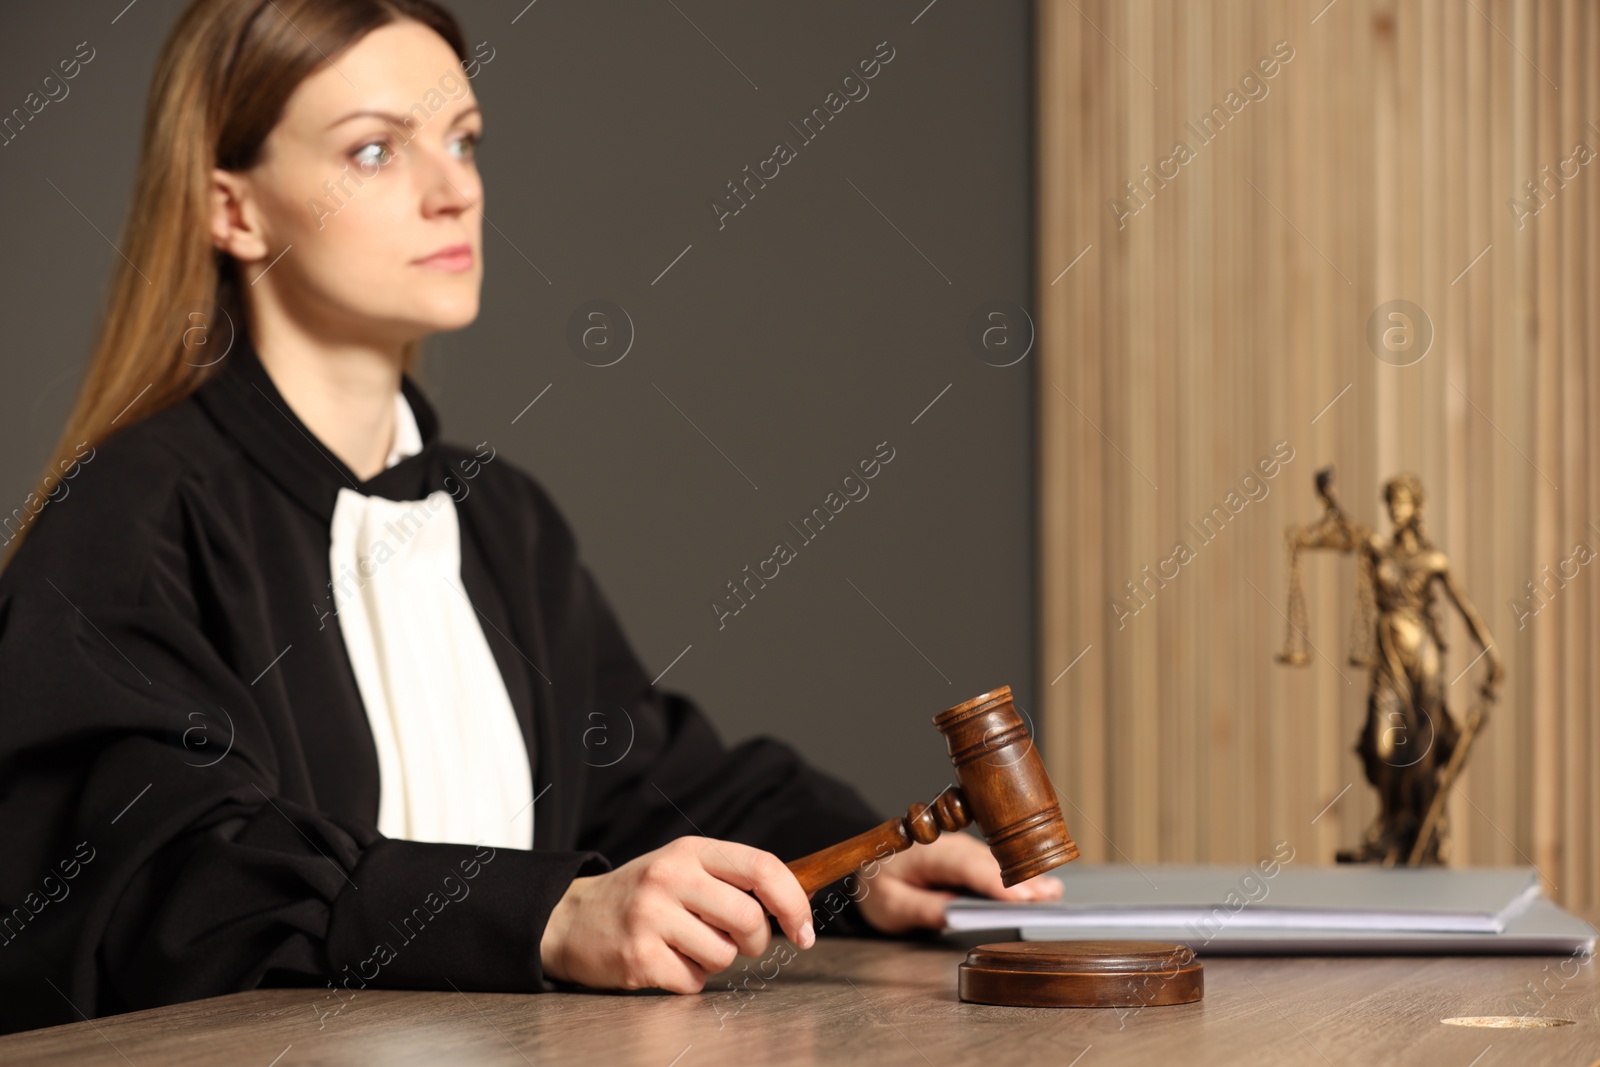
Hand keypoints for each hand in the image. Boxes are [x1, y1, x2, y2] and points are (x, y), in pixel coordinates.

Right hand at [539, 836, 814, 993]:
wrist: (570, 918)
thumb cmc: (642, 895)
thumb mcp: (682, 867)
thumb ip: (731, 878)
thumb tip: (791, 905)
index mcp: (690, 851)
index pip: (762, 867)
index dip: (793, 901)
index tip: (804, 930)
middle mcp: (671, 876)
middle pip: (750, 918)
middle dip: (754, 941)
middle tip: (736, 942)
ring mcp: (651, 916)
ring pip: (724, 955)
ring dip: (715, 961)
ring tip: (686, 946)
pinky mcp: (638, 956)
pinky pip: (694, 981)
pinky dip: (688, 980)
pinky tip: (665, 961)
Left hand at [854, 831, 1062, 934]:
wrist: (872, 865)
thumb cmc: (879, 885)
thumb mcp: (890, 905)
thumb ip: (920, 909)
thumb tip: (952, 916)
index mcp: (926, 853)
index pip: (963, 866)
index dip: (993, 882)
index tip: (1017, 897)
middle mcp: (950, 846)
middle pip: (988, 864)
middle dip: (1017, 881)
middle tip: (1046, 899)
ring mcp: (964, 850)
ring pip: (997, 865)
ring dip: (1024, 879)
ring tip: (1051, 895)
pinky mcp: (972, 860)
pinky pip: (997, 869)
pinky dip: (1019, 879)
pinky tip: (1043, 889)